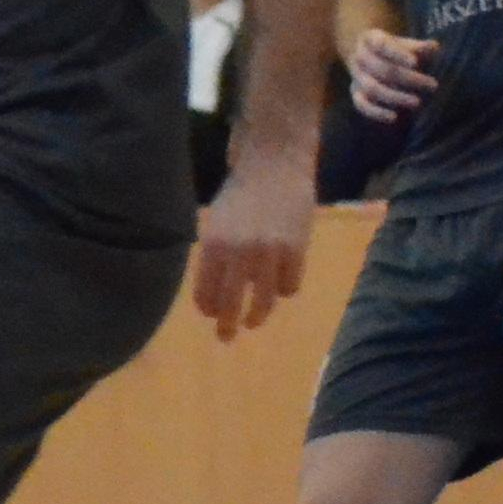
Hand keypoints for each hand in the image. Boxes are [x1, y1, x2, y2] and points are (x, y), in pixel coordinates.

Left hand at [191, 153, 313, 337]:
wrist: (274, 165)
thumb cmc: (241, 195)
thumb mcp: (216, 223)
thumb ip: (216, 255)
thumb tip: (215, 291)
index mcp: (212, 246)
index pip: (205, 291)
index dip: (207, 308)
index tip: (210, 314)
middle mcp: (239, 253)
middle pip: (231, 303)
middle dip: (227, 324)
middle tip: (225, 337)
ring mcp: (270, 253)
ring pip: (262, 301)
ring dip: (257, 316)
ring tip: (253, 322)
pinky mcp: (297, 250)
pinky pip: (289, 286)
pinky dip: (284, 290)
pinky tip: (279, 287)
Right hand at [344, 27, 438, 123]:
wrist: (370, 55)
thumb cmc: (395, 49)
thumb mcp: (406, 43)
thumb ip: (419, 47)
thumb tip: (434, 47)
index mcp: (370, 39)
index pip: (381, 45)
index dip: (397, 54)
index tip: (416, 63)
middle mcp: (359, 57)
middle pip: (381, 70)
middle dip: (408, 79)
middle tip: (433, 85)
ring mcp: (355, 76)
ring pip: (372, 88)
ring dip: (395, 97)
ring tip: (418, 102)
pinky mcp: (355, 93)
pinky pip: (361, 104)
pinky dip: (376, 112)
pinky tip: (394, 117)